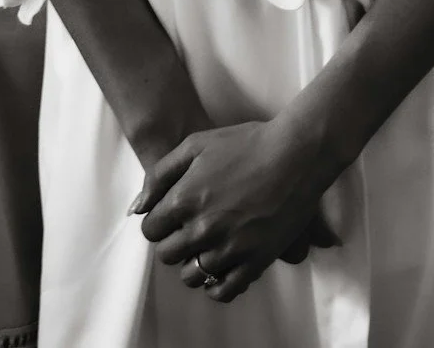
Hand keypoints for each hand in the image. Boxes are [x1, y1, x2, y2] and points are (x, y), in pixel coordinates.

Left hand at [130, 119, 342, 302]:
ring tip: (207, 248)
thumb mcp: (195, 144)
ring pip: (192, 276)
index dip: (159, 223)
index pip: (151, 230)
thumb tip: (137, 209)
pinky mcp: (255, 262)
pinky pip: (223, 291)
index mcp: (184, 199)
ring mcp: (229, 248)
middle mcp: (202, 228)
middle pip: (168, 255)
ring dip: (193, 264)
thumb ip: (159, 176)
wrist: (296, 154)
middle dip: (174, 243)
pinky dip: (217, 285)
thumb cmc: (246, 143)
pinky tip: (222, 268)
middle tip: (190, 230)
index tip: (172, 218)